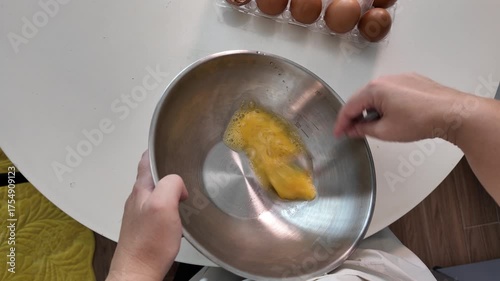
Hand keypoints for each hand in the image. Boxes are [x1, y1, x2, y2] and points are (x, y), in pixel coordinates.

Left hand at [107, 151, 187, 280]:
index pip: (145, 161)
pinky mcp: (147, 229)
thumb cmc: (148, 244)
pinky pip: (160, 211)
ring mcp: (141, 215)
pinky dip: (171, 209)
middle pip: (152, 177)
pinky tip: (179, 216)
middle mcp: (139, 201)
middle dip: (167, 171)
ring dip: (170, 191)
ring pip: (157, 195)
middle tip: (181, 168)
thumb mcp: (163, 205)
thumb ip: (171, 184)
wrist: (138, 272)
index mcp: (142, 190)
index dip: (155, 150)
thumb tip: (179, 182)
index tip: (164, 144)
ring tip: (185, 192)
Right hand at [334, 73, 467, 142]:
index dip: (341, 123)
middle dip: (355, 116)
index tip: (338, 134)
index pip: (349, 107)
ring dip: (370, 110)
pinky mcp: (413, 80)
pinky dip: (385, 104)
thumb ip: (363, 129)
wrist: (452, 113)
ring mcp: (400, 77)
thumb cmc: (419, 121)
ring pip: (377, 95)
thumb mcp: (385, 131)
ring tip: (372, 126)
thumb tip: (352, 129)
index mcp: (374, 89)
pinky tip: (391, 116)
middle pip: (362, 98)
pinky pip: (391, 91)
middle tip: (352, 132)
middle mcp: (385, 79)